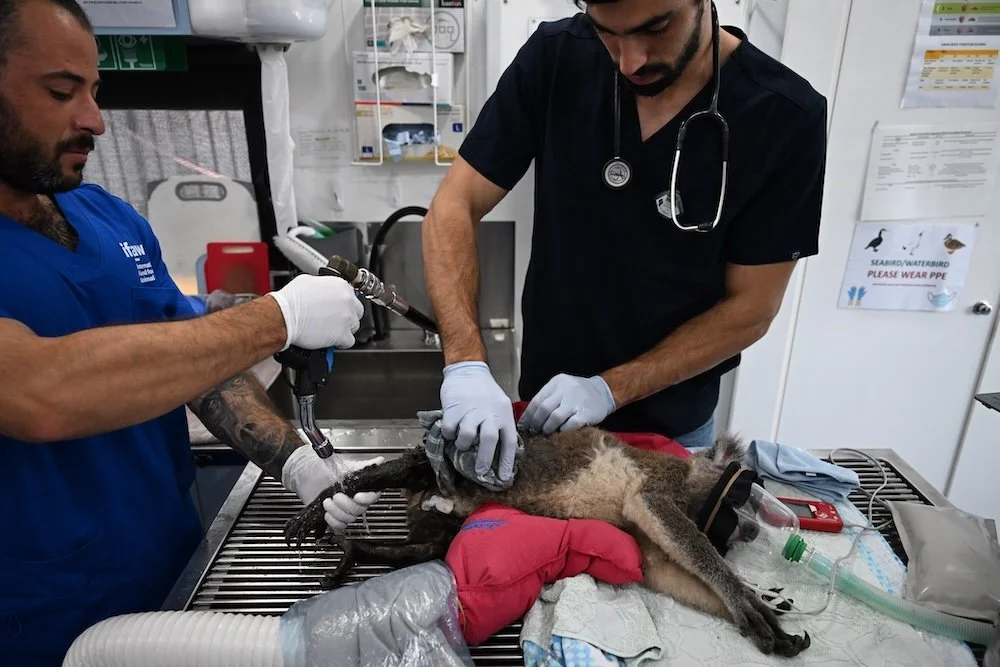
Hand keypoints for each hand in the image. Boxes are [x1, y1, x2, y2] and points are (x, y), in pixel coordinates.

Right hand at [268, 274, 364, 350]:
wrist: (284, 316)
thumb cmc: (291, 299)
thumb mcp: (308, 281)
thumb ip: (323, 286)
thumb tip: (323, 291)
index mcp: (341, 285)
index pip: (352, 296)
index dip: (344, 304)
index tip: (339, 308)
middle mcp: (347, 300)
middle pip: (357, 312)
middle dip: (347, 317)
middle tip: (335, 320)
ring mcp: (346, 318)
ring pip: (354, 327)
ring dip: (344, 329)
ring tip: (331, 330)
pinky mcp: (342, 334)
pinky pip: (349, 341)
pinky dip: (341, 342)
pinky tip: (331, 339)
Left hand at [281, 445, 384, 531]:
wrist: (306, 475)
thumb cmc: (324, 468)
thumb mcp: (345, 465)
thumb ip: (364, 465)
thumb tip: (380, 461)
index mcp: (361, 488)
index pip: (373, 496)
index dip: (367, 498)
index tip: (357, 496)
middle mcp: (355, 500)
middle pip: (360, 510)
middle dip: (346, 505)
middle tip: (335, 496)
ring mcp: (344, 510)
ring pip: (349, 519)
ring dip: (337, 512)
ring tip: (327, 502)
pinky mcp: (334, 518)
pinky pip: (339, 527)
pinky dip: (333, 522)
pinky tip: (326, 513)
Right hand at [440, 361, 517, 480]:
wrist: (469, 371)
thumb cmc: (485, 392)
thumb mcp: (500, 406)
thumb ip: (500, 426)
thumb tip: (499, 454)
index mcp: (504, 415)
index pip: (510, 442)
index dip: (507, 462)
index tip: (505, 478)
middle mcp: (489, 414)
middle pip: (489, 440)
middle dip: (485, 460)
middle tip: (481, 472)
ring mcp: (471, 411)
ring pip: (467, 436)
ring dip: (463, 445)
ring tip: (462, 444)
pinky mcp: (454, 409)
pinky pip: (450, 429)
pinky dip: (449, 434)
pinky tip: (451, 431)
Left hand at [518, 373, 615, 434]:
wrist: (604, 391)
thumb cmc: (579, 393)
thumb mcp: (562, 389)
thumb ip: (548, 399)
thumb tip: (529, 418)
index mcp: (557, 382)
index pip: (537, 400)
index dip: (528, 415)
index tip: (522, 425)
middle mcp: (565, 389)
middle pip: (543, 408)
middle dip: (535, 422)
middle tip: (533, 431)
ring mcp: (576, 401)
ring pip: (554, 417)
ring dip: (547, 428)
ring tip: (544, 433)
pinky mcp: (585, 413)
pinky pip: (570, 425)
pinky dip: (562, 431)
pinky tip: (559, 433)